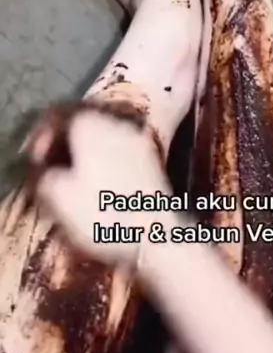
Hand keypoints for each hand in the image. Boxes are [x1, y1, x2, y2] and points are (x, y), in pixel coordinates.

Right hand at [30, 109, 168, 264]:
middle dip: (63, 148)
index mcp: (89, 124)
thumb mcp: (57, 196)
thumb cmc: (101, 214)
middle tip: (51, 173)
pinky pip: (117, 155)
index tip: (36, 162)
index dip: (41, 139)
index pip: (56, 117)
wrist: (156, 236)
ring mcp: (137, 141)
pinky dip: (103, 167)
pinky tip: (99, 191)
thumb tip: (44, 168)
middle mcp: (115, 124)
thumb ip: (42, 173)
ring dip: (83, 159)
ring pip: (100, 141)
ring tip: (73, 185)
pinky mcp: (151, 161)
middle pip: (80, 127)